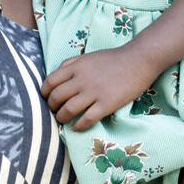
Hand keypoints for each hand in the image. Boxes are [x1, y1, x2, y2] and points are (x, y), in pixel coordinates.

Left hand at [41, 44, 157, 130]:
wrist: (138, 60)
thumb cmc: (113, 58)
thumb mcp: (88, 56)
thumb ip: (71, 64)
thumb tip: (56, 74)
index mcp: (76, 67)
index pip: (50, 81)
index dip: (44, 92)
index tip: (45, 98)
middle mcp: (82, 80)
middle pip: (56, 97)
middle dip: (51, 107)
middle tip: (53, 111)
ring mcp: (94, 92)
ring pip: (68, 110)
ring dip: (61, 118)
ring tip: (63, 120)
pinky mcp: (106, 104)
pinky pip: (86, 119)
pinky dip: (78, 126)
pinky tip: (76, 127)